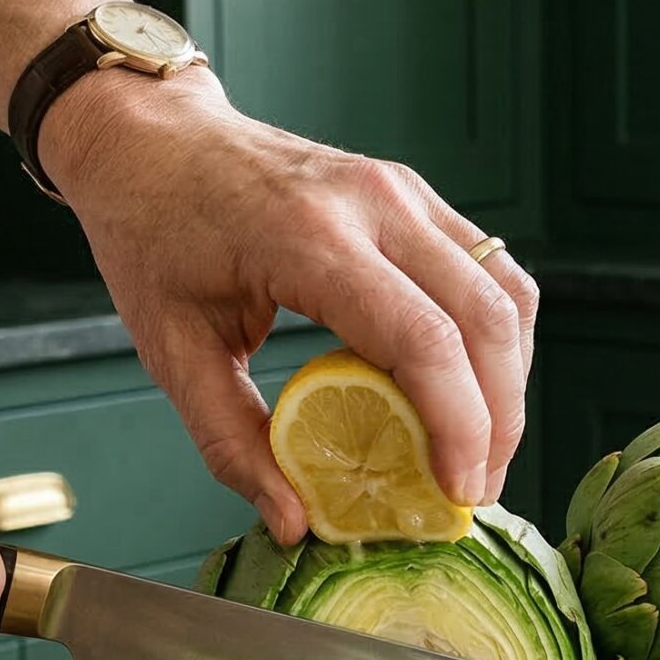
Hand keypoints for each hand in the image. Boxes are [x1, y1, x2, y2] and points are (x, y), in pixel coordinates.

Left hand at [40, 69, 534, 543]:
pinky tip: (471, 389)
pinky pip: (490, 268)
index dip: (459, 426)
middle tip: (473, 492)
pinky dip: (496, 338)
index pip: (423, 339)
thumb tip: (294, 522)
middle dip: (498, 422)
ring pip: (505, 292)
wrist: (150, 137)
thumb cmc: (152, 235)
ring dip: (509, 381)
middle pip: (484, 319)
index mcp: (307, 237)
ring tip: (480, 451)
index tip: (457, 495)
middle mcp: (373, 202)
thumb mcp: (170, 350)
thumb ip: (232, 442)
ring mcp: (402, 189)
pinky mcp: (413, 192)